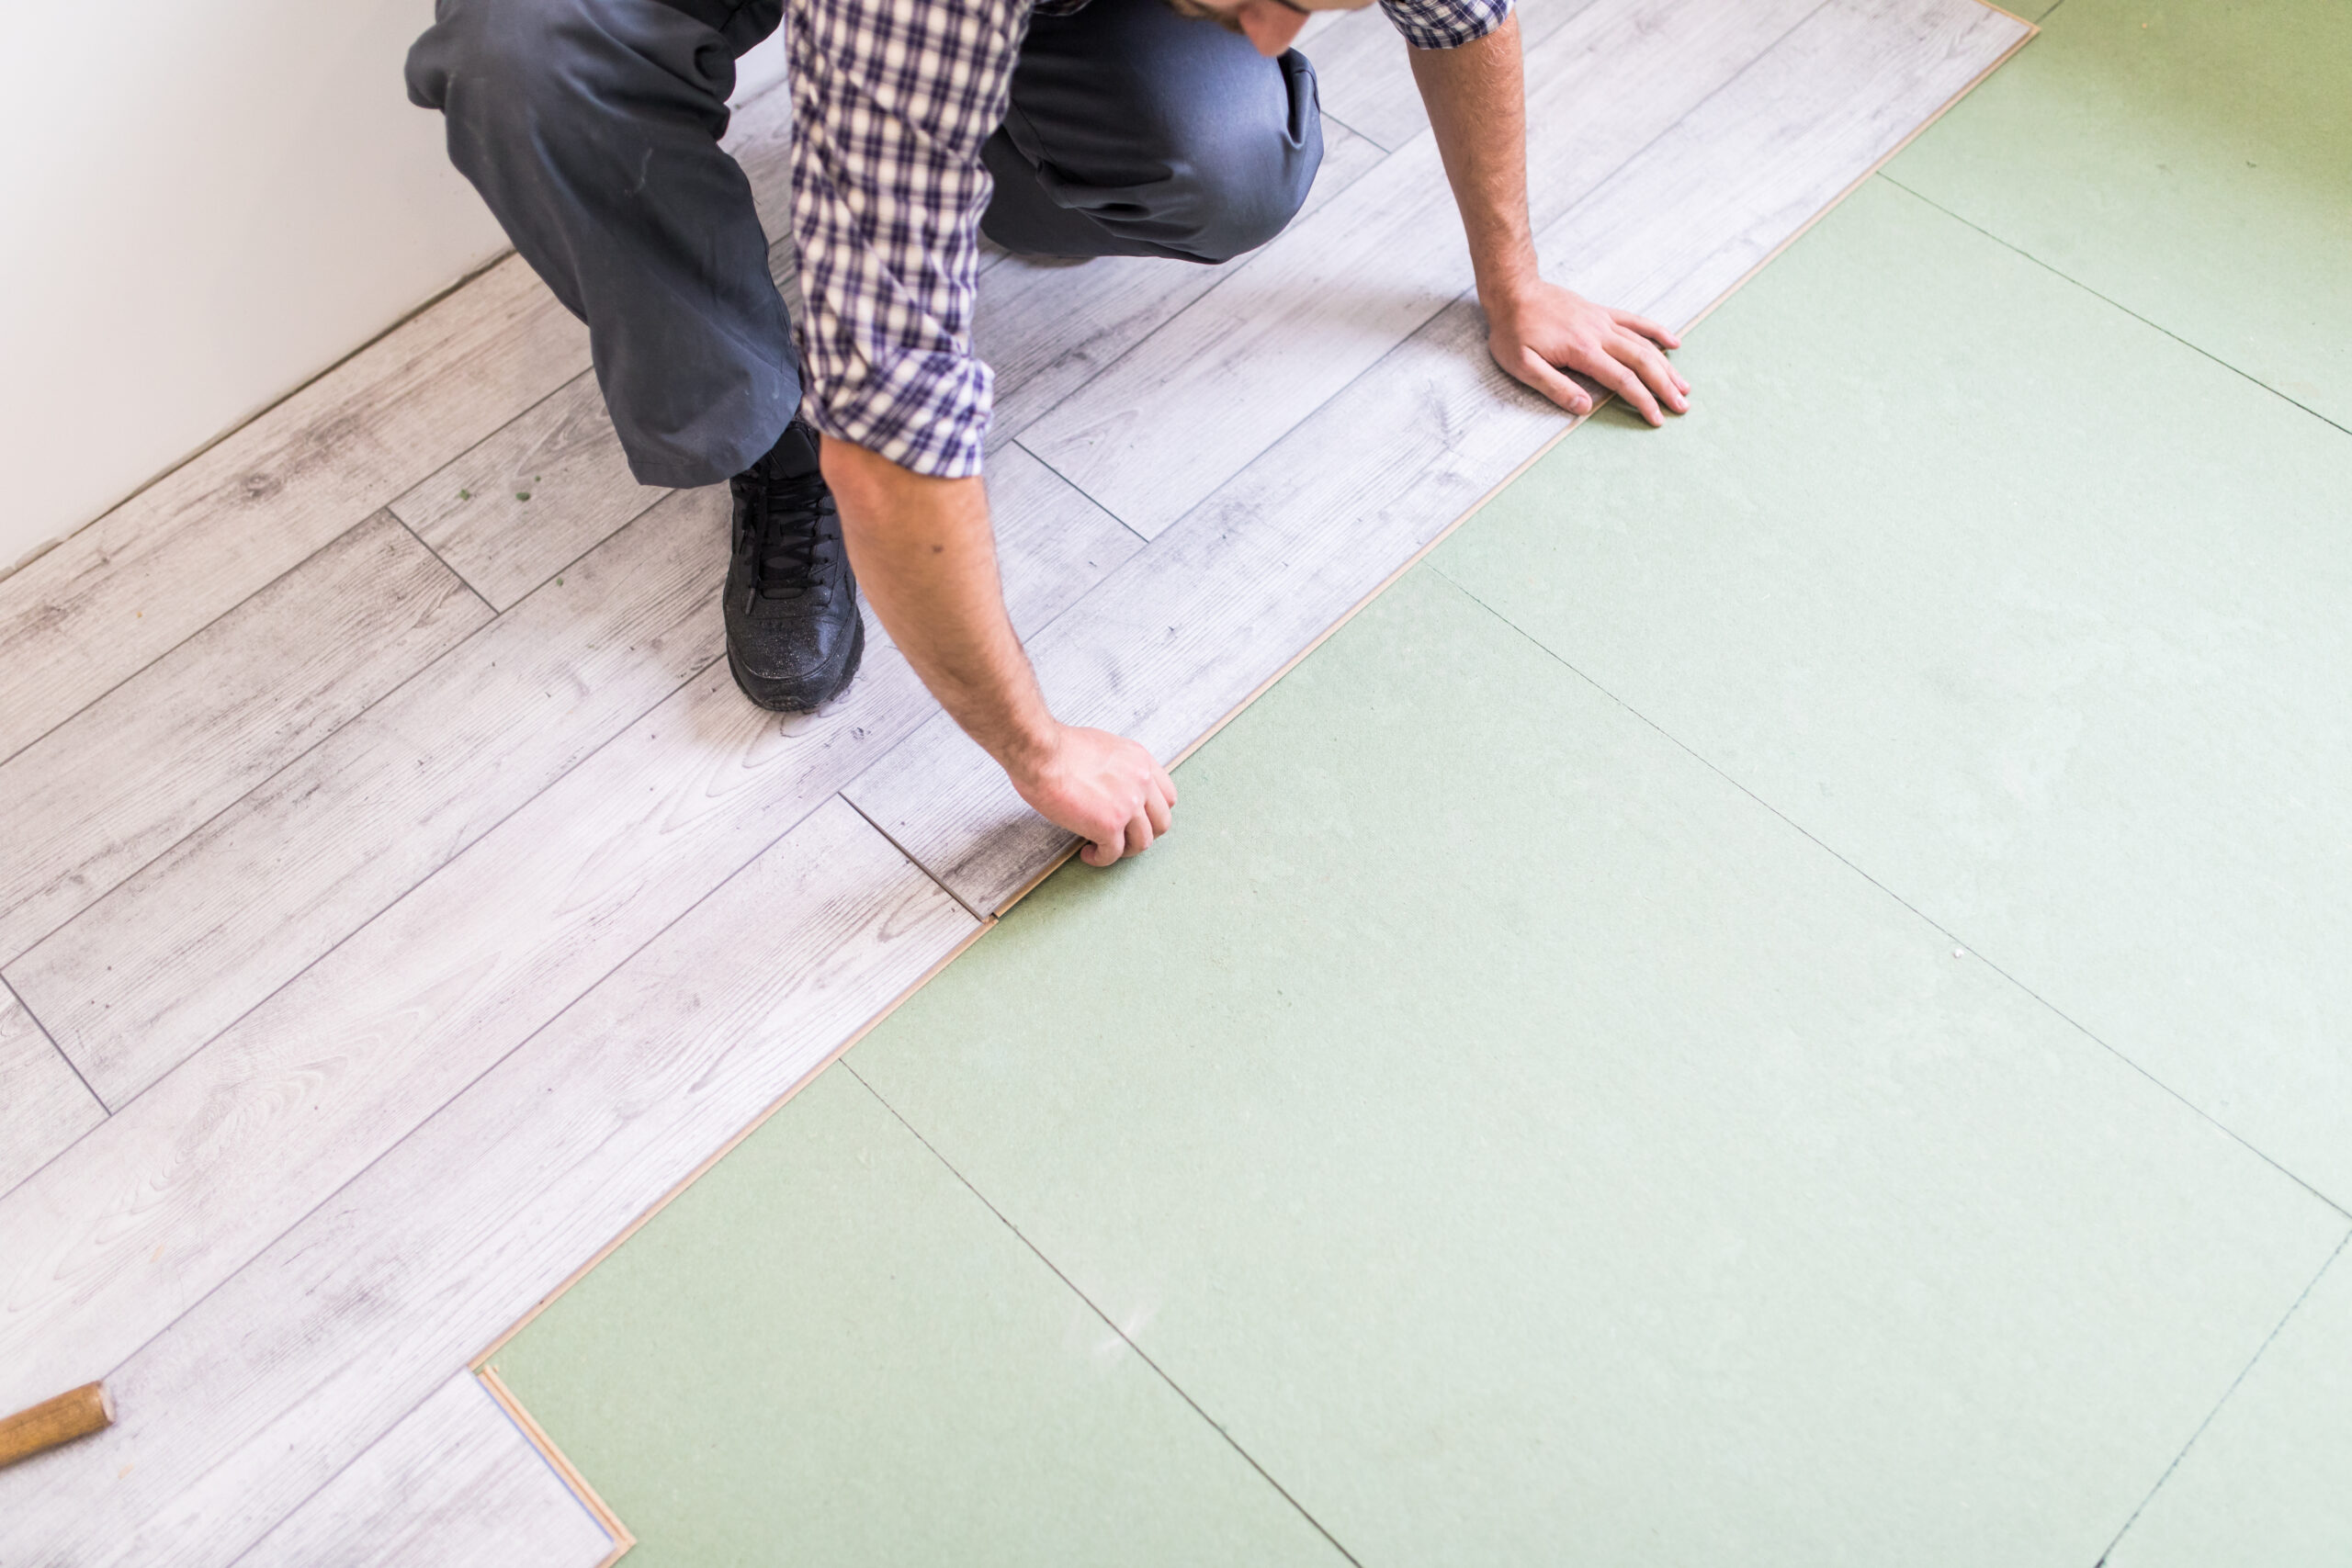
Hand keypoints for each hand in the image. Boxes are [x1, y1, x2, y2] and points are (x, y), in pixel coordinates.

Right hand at [1010, 723, 1178, 867]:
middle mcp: (1141, 783)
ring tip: (1103, 848)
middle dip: (1143, 834)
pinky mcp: (1109, 825)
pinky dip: (1101, 858)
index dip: (1153, 813)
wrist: (1041, 752)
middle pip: (1161, 822)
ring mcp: (1128, 805)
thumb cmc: (1058, 747)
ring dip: (1124, 850)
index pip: (1167, 796)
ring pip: (1142, 842)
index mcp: (1141, 761)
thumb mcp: (1103, 746)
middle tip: (1123, 838)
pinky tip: (1088, 853)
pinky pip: (1114, 853)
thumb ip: (1118, 766)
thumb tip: (1111, 783)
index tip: (1138, 819)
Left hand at [1484, 279, 1688, 425]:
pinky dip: (1656, 331)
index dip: (1643, 401)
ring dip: (1666, 366)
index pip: (1622, 380)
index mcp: (1582, 351)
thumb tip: (1585, 408)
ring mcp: (1602, 321)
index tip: (1657, 418)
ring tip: (1684, 385)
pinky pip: (1635, 321)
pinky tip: (1674, 342)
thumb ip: (1554, 387)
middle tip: (1683, 406)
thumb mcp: (1523, 365)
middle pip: (1642, 362)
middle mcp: (1599, 334)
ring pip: (1643, 344)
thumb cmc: (1513, 332)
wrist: (1513, 291)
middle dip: (1665, 386)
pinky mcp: (1600, 312)